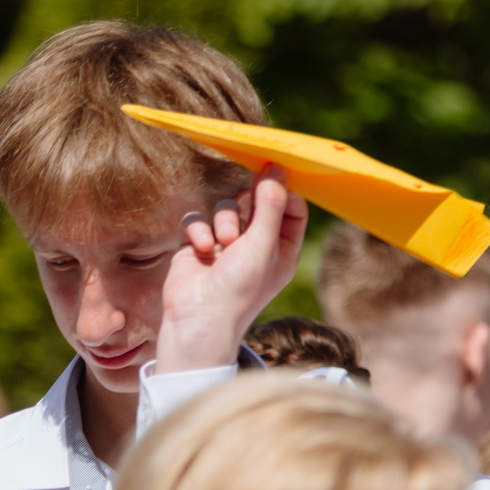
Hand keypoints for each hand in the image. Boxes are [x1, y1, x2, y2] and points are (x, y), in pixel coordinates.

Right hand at [152, 166, 309, 374]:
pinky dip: (199, 230)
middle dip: (249, 203)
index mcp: (281, 249)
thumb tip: (277, 169)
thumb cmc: (239, 288)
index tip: (274, 173)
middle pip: (257, 202)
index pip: (292, 209)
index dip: (284, 190)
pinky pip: (199, 220)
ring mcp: (226, 245)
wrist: (198, 320)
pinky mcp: (198, 246)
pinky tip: (202, 249)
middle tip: (247, 198)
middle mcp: (256, 245)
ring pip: (226, 208)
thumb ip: (271, 205)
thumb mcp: (263, 244)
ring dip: (224, 220)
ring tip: (223, 242)